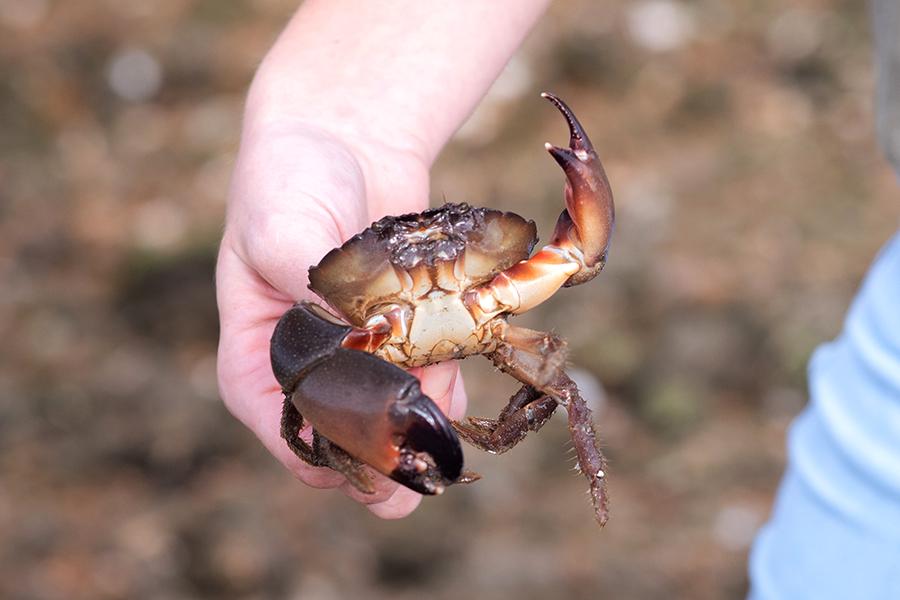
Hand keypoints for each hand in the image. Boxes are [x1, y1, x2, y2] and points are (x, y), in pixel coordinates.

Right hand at [215, 0, 550, 518]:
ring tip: (440, 437)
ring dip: (417, 431)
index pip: (279, 423)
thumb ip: (310, 289)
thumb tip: (361, 341)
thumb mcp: (283, 231)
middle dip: (376, 461)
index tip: (359, 470)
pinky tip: (454, 391)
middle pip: (337, 434)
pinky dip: (442, 393)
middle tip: (410, 484)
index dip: (317, 454)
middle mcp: (308, 363)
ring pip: (388, 415)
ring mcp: (359, 353)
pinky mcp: (402, 335)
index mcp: (258, 352)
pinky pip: (424, 379)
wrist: (345, 140)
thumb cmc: (290, 181)